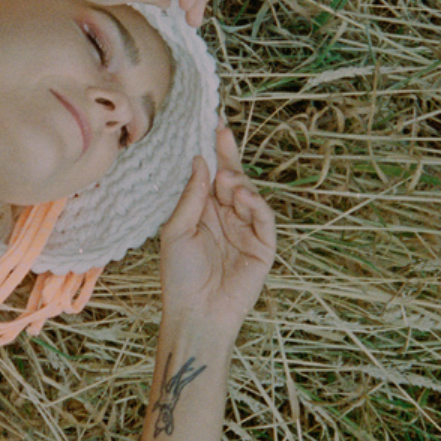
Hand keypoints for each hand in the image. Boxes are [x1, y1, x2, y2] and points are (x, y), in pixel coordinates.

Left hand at [157, 124, 276, 335]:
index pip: (213, 176)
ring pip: (250, 195)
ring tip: (227, 179)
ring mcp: (247, 231)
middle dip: (230, 156)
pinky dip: (256, 204)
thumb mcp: (177, 231)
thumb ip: (192, 196)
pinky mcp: (263, 247)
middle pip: (234, 179)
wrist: (195, 313)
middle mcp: (227, 218)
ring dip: (240, 182)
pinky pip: (264, 219)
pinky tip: (242, 196)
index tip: (214, 126)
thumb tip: (200, 161)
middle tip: (224, 134)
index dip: (216, 153)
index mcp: (205, 212)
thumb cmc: (180, 276)